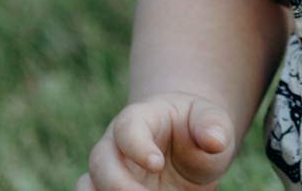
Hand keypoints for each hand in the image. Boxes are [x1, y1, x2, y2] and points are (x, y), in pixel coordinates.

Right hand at [77, 94, 234, 190]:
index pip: (127, 127)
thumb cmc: (198, 128)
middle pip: (100, 160)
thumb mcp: (212, 121)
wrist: (187, 146)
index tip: (158, 164)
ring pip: (86, 186)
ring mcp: (109, 172)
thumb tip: (215, 140)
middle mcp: (116, 145)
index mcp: (141, 118)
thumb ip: (213, 125)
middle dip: (118, 184)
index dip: (137, 146)